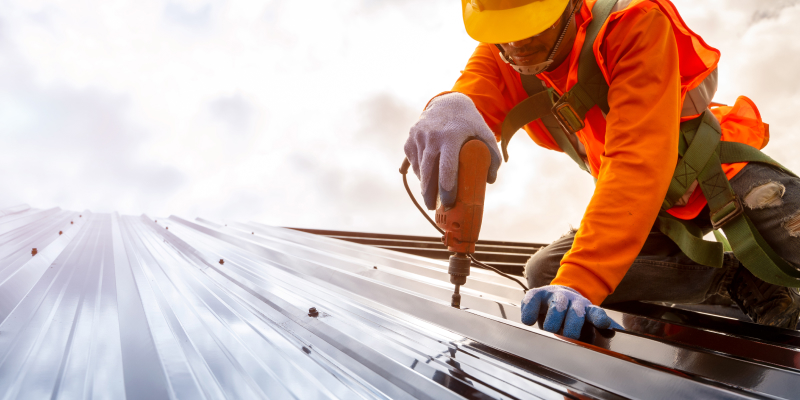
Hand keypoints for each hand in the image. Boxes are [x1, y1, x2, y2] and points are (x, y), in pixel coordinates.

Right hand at [403, 92, 501, 209]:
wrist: (447, 102)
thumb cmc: (469, 122)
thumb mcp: (484, 133)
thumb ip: (492, 155)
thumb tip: (489, 180)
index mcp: (451, 136)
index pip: (446, 168)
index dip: (446, 188)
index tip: (448, 202)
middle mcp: (432, 136)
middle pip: (428, 172)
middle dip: (429, 194)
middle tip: (433, 207)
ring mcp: (418, 137)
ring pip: (420, 169)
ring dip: (424, 184)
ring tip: (431, 194)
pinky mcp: (410, 140)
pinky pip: (413, 162)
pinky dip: (419, 172)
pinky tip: (426, 178)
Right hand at [520, 285, 623, 338]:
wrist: (556, 293)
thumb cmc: (572, 313)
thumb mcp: (586, 318)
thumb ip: (599, 323)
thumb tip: (616, 332)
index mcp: (586, 309)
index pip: (595, 313)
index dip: (599, 318)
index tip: (604, 325)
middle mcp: (572, 301)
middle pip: (575, 312)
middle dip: (573, 325)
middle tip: (569, 336)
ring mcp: (554, 296)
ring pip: (557, 306)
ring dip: (554, 319)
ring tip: (549, 330)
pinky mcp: (537, 294)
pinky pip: (532, 300)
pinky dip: (529, 310)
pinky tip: (528, 320)